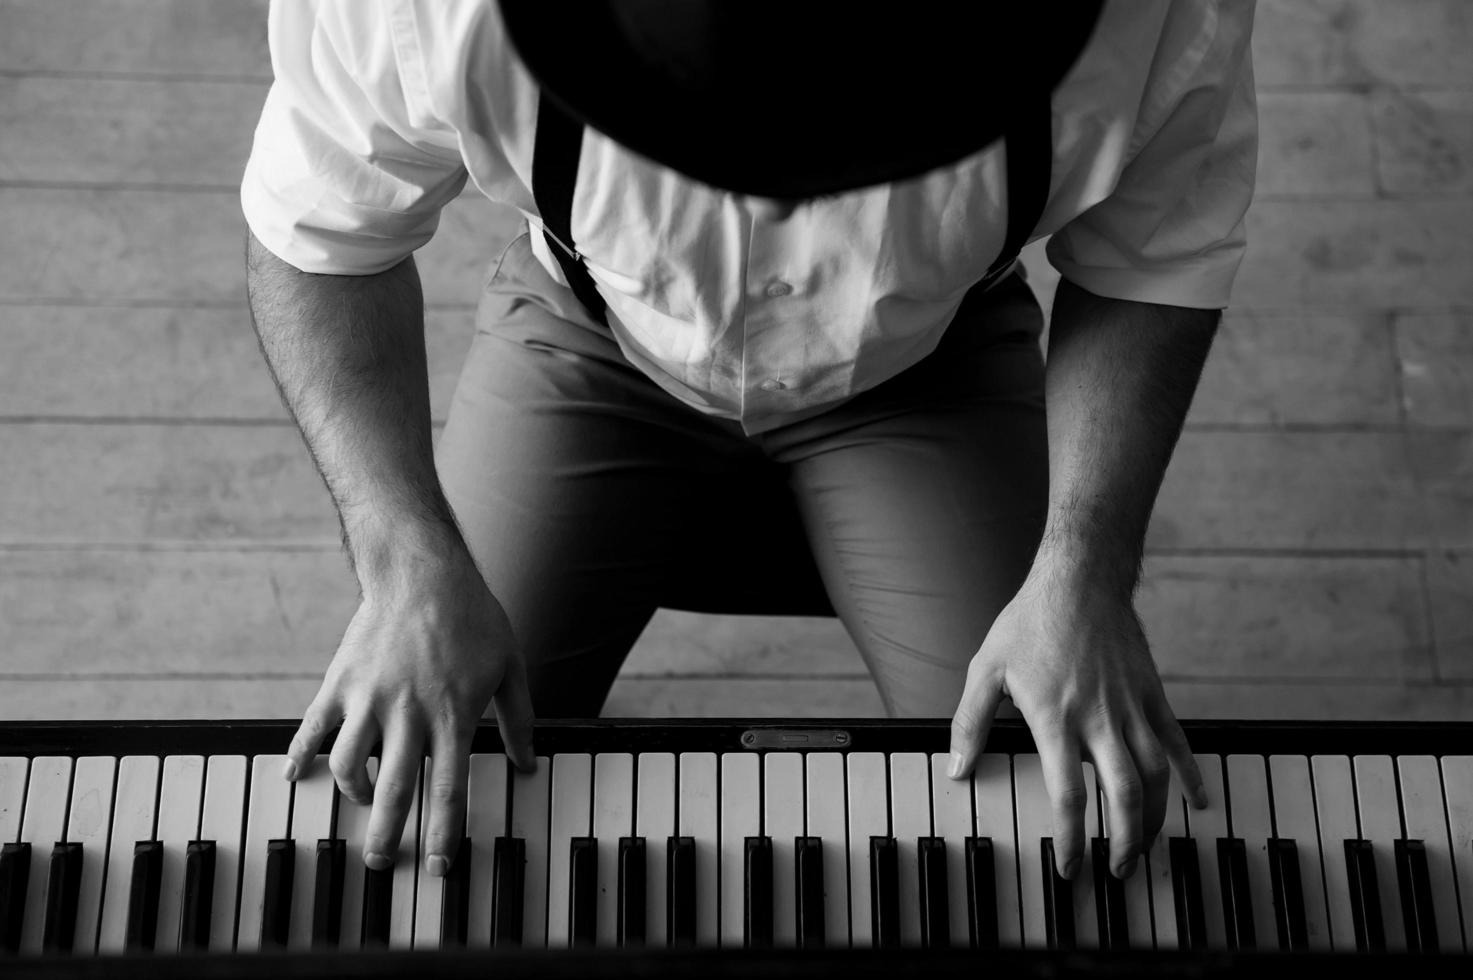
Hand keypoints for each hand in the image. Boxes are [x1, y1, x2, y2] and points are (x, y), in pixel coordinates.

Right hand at [283, 539, 535, 875]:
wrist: (423, 571)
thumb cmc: (473, 618)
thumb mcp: (509, 667)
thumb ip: (518, 720)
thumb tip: (528, 765)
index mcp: (454, 715)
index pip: (449, 789)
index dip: (443, 834)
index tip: (437, 868)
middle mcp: (409, 713)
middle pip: (396, 790)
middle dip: (387, 836)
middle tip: (380, 863)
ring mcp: (369, 698)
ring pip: (348, 766)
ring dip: (355, 795)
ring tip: (365, 801)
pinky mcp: (340, 682)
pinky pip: (312, 728)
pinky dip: (300, 756)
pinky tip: (294, 776)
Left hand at [947, 563, 1205, 880]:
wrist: (1079, 580)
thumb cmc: (1028, 623)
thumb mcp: (985, 669)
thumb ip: (969, 723)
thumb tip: (957, 769)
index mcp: (1055, 718)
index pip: (1068, 794)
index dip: (1071, 838)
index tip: (1069, 868)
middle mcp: (1099, 719)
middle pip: (1124, 796)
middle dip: (1124, 842)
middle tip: (1117, 871)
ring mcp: (1131, 707)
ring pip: (1156, 776)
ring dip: (1154, 820)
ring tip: (1143, 847)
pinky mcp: (1153, 694)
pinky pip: (1178, 742)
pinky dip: (1191, 776)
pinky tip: (1196, 803)